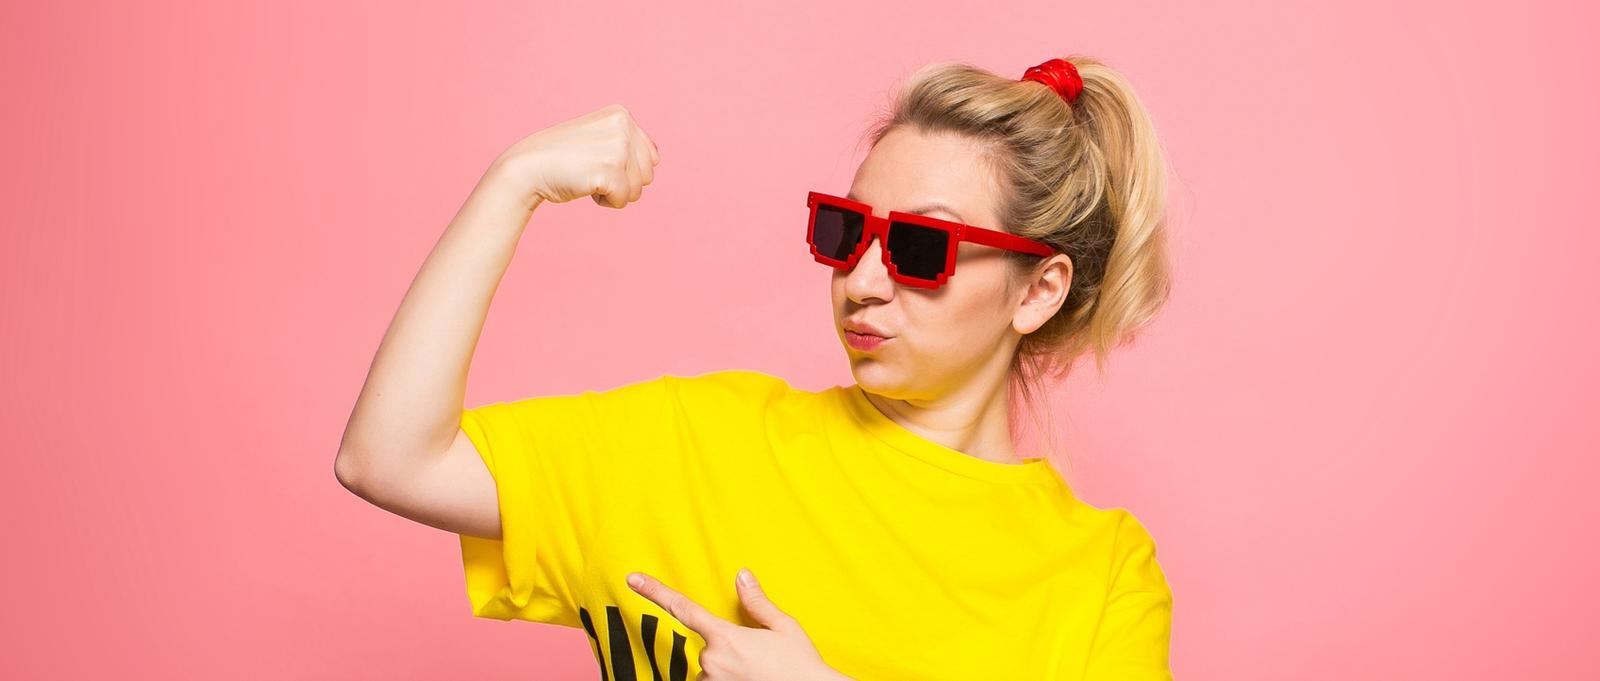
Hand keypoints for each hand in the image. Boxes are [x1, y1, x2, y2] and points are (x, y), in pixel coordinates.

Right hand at [490, 103, 660, 209]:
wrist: (528, 167)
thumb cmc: (562, 158)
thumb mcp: (599, 139)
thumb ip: (628, 143)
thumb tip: (656, 156)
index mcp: (621, 115)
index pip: (650, 157)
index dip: (626, 169)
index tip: (597, 159)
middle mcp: (623, 126)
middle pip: (647, 175)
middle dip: (623, 182)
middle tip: (592, 170)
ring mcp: (617, 147)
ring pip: (638, 190)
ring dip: (614, 193)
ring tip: (588, 177)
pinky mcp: (610, 171)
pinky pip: (623, 201)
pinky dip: (606, 202)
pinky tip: (585, 186)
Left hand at [627, 568, 847, 680]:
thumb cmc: (800, 665)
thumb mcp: (783, 627)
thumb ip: (756, 602)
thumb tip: (741, 575)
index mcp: (725, 637)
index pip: (682, 608)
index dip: (654, 591)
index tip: (632, 579)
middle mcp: (711, 661)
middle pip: (707, 646)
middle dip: (727, 648)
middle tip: (759, 658)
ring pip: (711, 669)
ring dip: (728, 669)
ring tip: (758, 673)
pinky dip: (728, 679)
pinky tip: (751, 679)